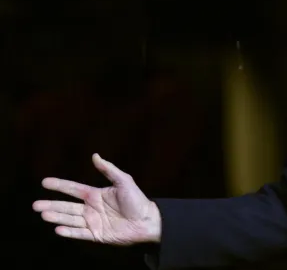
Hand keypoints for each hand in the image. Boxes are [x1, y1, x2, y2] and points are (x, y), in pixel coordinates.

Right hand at [32, 154, 160, 244]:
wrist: (148, 220)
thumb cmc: (137, 200)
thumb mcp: (124, 181)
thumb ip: (109, 169)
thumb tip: (95, 155)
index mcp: (96, 194)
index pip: (73, 189)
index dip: (59, 185)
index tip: (44, 182)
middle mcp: (91, 208)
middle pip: (67, 206)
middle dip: (51, 205)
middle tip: (35, 205)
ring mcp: (93, 222)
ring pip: (70, 219)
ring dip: (56, 217)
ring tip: (43, 214)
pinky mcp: (96, 235)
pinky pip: (80, 233)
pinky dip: (69, 232)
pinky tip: (58, 229)